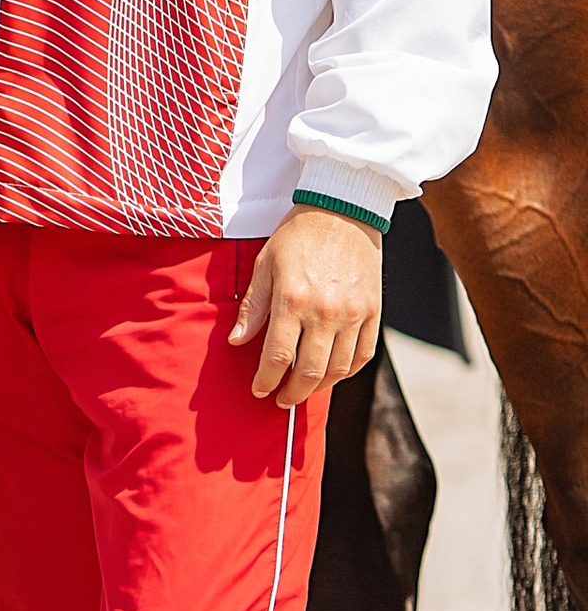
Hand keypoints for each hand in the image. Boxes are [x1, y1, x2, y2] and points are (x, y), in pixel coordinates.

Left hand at [229, 207, 384, 409]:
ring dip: (319, 387)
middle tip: (281, 400)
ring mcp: (353, 313)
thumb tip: (237, 342)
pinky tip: (333, 373)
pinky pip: (362, 355)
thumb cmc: (298, 234)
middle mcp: (325, 312)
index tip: (260, 390)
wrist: (344, 210)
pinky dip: (347, 371)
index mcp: (293, 299)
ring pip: (338, 369)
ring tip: (304, 389)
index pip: (277, 356)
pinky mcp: (373, 311)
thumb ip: (253, 307)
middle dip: (292, 393)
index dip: (266, 380)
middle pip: (309, 372)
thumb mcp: (265, 264)